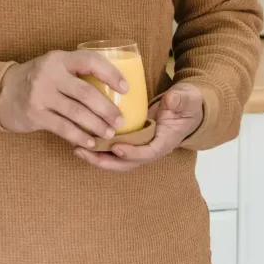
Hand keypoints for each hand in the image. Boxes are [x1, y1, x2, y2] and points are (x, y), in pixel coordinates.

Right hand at [0, 50, 127, 147]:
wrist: (2, 92)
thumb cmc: (37, 79)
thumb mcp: (54, 67)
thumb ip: (75, 72)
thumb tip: (112, 88)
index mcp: (59, 59)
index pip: (90, 61)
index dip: (111, 74)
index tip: (125, 88)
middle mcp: (49, 74)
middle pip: (86, 92)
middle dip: (107, 109)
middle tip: (120, 120)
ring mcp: (40, 95)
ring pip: (76, 112)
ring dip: (96, 125)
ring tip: (109, 133)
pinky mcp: (34, 114)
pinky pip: (63, 127)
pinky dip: (79, 136)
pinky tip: (90, 142)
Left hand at [74, 83, 204, 172]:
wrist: (187, 107)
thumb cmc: (187, 104)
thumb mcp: (186, 99)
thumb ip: (179, 100)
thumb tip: (171, 100)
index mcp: (164, 142)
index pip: (148, 153)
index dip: (132, 154)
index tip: (116, 148)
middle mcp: (150, 149)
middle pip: (127, 163)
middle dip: (105, 161)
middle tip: (84, 152)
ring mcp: (140, 146)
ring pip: (117, 159)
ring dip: (97, 157)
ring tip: (76, 148)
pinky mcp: (131, 140)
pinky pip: (113, 149)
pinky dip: (98, 148)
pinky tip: (81, 140)